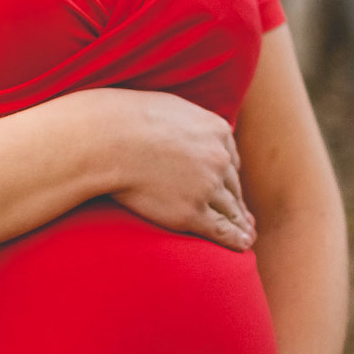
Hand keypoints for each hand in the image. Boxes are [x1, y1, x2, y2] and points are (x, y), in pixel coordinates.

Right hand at [93, 87, 255, 251]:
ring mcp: (207, 187)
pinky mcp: (191, 213)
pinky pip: (221, 230)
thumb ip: (188, 120)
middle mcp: (219, 159)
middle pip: (233, 186)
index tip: (228, 189)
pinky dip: (234, 240)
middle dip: (237, 202)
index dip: (228, 176)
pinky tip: (242, 245)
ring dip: (240, 224)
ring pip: (231, 210)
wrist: (108, 139)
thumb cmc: (127, 120)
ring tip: (246, 235)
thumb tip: (187, 126)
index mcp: (217, 130)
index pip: (230, 159)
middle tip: (245, 218)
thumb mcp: (170, 107)